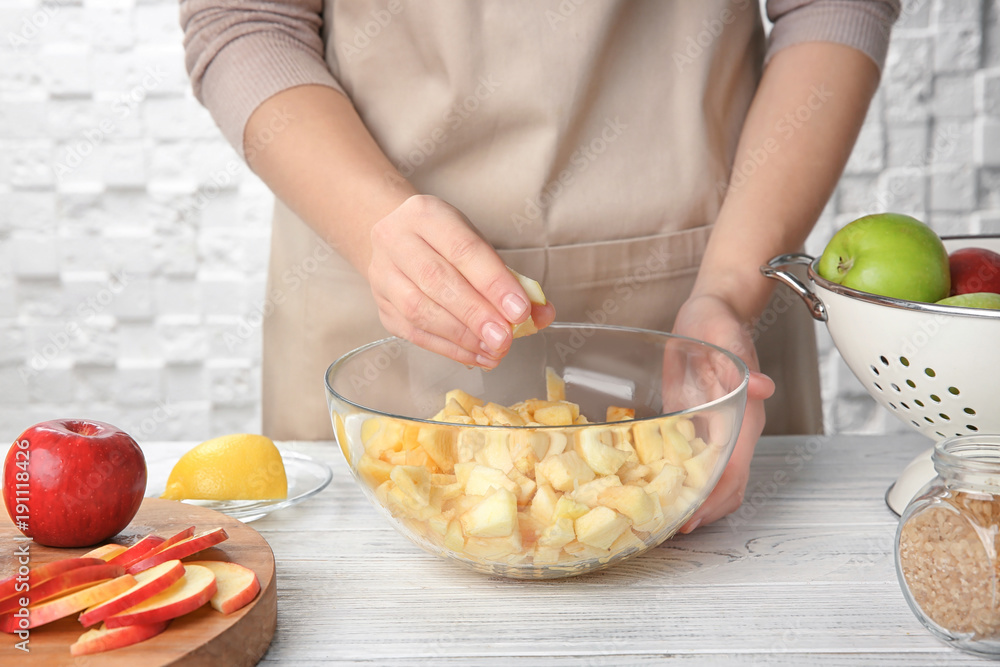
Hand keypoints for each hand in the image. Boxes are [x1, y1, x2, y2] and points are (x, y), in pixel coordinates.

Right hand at [368, 194, 555, 366]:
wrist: (396, 239)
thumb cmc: (444, 242)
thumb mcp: (478, 244)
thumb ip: (510, 278)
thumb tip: (541, 314)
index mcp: (426, 215)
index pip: (463, 249)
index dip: (494, 283)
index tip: (520, 310)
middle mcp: (396, 240)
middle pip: (437, 281)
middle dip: (476, 314)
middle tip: (505, 337)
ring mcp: (382, 275)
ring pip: (420, 310)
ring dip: (462, 336)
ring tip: (494, 350)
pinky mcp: (382, 306)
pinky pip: (414, 333)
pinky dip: (449, 349)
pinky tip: (476, 356)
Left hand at [669, 293, 774, 531]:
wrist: (710, 313)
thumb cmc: (718, 323)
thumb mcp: (725, 337)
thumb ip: (741, 364)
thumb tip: (763, 388)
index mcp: (744, 416)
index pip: (735, 469)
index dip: (715, 497)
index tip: (693, 517)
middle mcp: (733, 430)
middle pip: (728, 485)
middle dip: (704, 511)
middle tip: (671, 530)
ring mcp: (715, 431)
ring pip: (714, 480)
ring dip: (695, 503)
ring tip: (664, 522)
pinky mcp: (696, 426)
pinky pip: (693, 462)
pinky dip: (682, 482)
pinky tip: (657, 491)